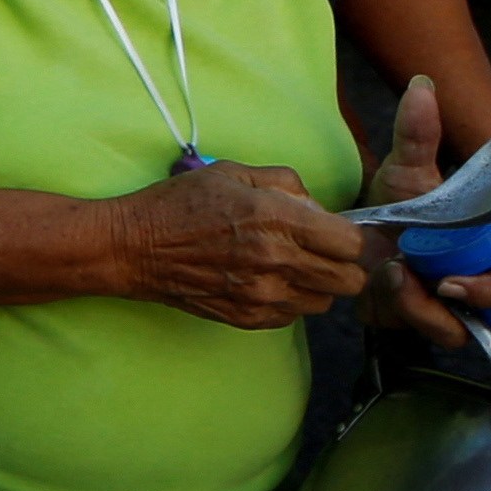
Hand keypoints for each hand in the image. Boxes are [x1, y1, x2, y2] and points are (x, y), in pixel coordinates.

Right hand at [112, 159, 368, 328]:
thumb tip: (317, 207)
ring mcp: (262, 294)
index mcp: (276, 218)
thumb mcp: (232, 172)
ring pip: (324, 302)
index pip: (351, 243)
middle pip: (349, 280)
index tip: (345, 234)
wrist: (134, 247)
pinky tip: (267, 281)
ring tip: (291, 267)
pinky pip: (292, 316)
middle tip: (325, 253)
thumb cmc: (180, 204)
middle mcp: (275, 260)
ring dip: (317, 285)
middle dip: (344, 265)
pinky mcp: (247, 318)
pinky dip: (289, 301)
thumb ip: (285, 183)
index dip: (356, 237)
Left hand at [354, 76, 490, 352]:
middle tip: (409, 278)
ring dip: (413, 307)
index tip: (452, 283)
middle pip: (485, 318)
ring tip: (387, 274)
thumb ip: (418, 132)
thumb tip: (424, 85)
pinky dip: (390, 308)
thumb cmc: (398, 201)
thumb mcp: (407, 168)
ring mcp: (439, 308)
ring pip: (444, 329)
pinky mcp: (406, 320)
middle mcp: (470, 286)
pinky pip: (406, 328)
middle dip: (445, 304)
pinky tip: (374, 284)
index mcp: (486, 255)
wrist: (355, 225)